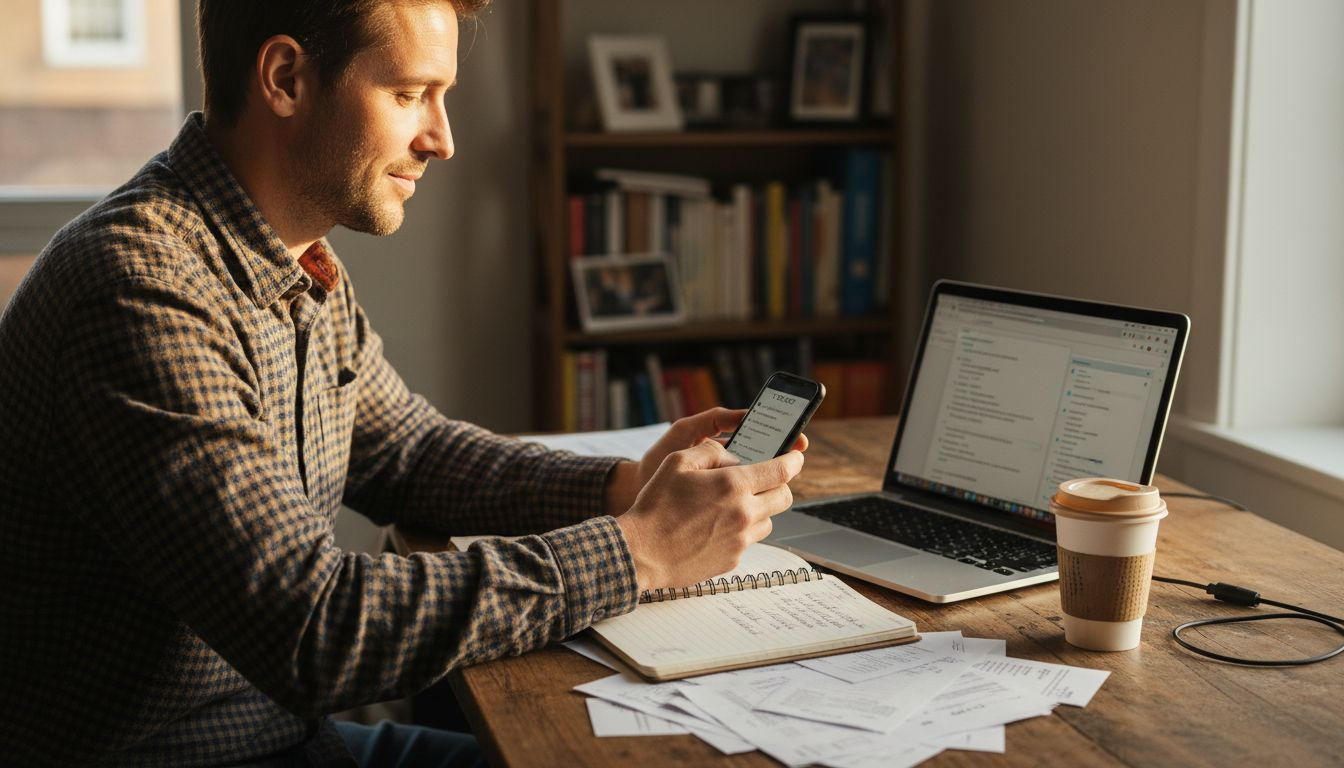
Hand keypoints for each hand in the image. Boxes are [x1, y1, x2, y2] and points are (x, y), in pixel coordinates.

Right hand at [615, 439, 804, 592]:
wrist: (642, 552)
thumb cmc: (656, 506)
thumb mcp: (678, 461)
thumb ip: (711, 451)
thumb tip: (733, 455)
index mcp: (733, 485)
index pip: (782, 470)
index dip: (793, 460)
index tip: (796, 456)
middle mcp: (744, 513)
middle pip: (784, 497)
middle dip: (780, 485)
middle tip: (765, 480)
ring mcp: (741, 539)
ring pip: (768, 520)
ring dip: (760, 509)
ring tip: (733, 505)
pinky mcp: (733, 559)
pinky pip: (749, 540)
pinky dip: (741, 530)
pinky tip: (716, 526)